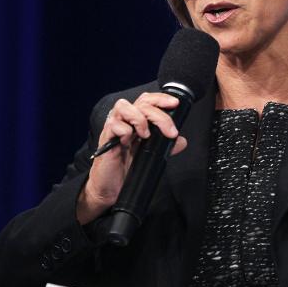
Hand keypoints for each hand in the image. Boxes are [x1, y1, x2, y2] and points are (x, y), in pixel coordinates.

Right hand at [76, 93, 187, 224]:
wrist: (110, 188)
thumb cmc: (127, 167)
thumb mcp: (151, 154)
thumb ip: (166, 146)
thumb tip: (181, 140)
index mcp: (135, 120)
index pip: (147, 100)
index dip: (161, 98)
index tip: (175, 104)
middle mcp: (124, 120)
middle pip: (141, 103)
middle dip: (159, 115)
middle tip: (170, 131)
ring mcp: (113, 127)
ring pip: (124, 107)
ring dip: (139, 119)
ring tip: (145, 135)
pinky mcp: (105, 138)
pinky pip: (114, 125)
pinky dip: (125, 132)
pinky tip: (127, 143)